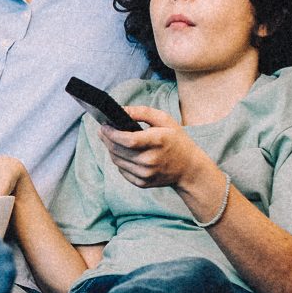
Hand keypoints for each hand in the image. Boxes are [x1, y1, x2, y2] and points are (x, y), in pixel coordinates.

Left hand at [98, 106, 218, 190]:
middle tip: (102, 130)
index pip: (127, 140)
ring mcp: (146, 174)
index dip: (112, 133)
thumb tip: (120, 109)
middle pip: (118, 150)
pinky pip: (122, 171)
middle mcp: (151, 160)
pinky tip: (123, 153)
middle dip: (106, 139)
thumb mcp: (164, 120)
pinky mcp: (142, 183)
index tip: (103, 126)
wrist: (189, 168)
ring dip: (111, 149)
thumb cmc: (176, 140)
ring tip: (111, 139)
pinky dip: (119, 160)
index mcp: (157, 142)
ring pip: (117, 161)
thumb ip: (142, 112)